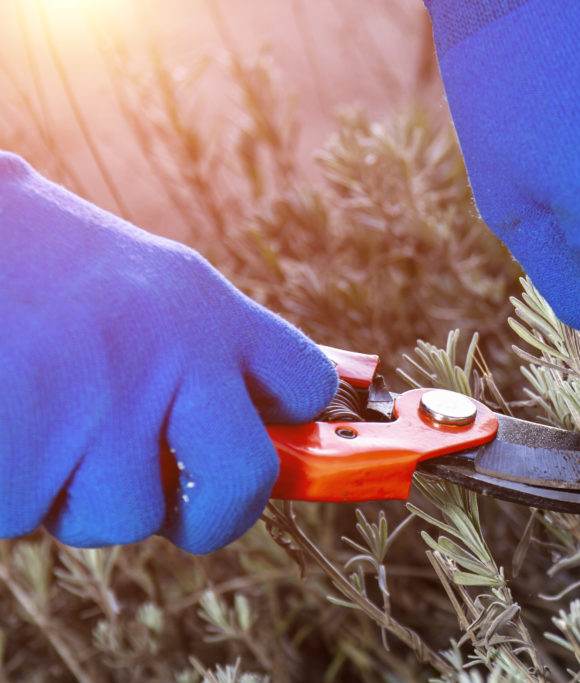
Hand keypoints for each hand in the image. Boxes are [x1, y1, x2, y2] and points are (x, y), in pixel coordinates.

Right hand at [0, 153, 337, 552]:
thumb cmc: (40, 261)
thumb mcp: (146, 280)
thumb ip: (199, 350)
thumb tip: (257, 420)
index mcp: (206, 311)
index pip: (303, 385)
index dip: (291, 425)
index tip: (266, 435)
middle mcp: (171, 358)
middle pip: (243, 482)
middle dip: (216, 515)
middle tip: (179, 507)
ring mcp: (101, 409)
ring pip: (121, 516)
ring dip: (78, 494)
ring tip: (39, 418)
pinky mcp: (24, 455)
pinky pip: (27, 516)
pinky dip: (10, 489)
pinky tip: (2, 422)